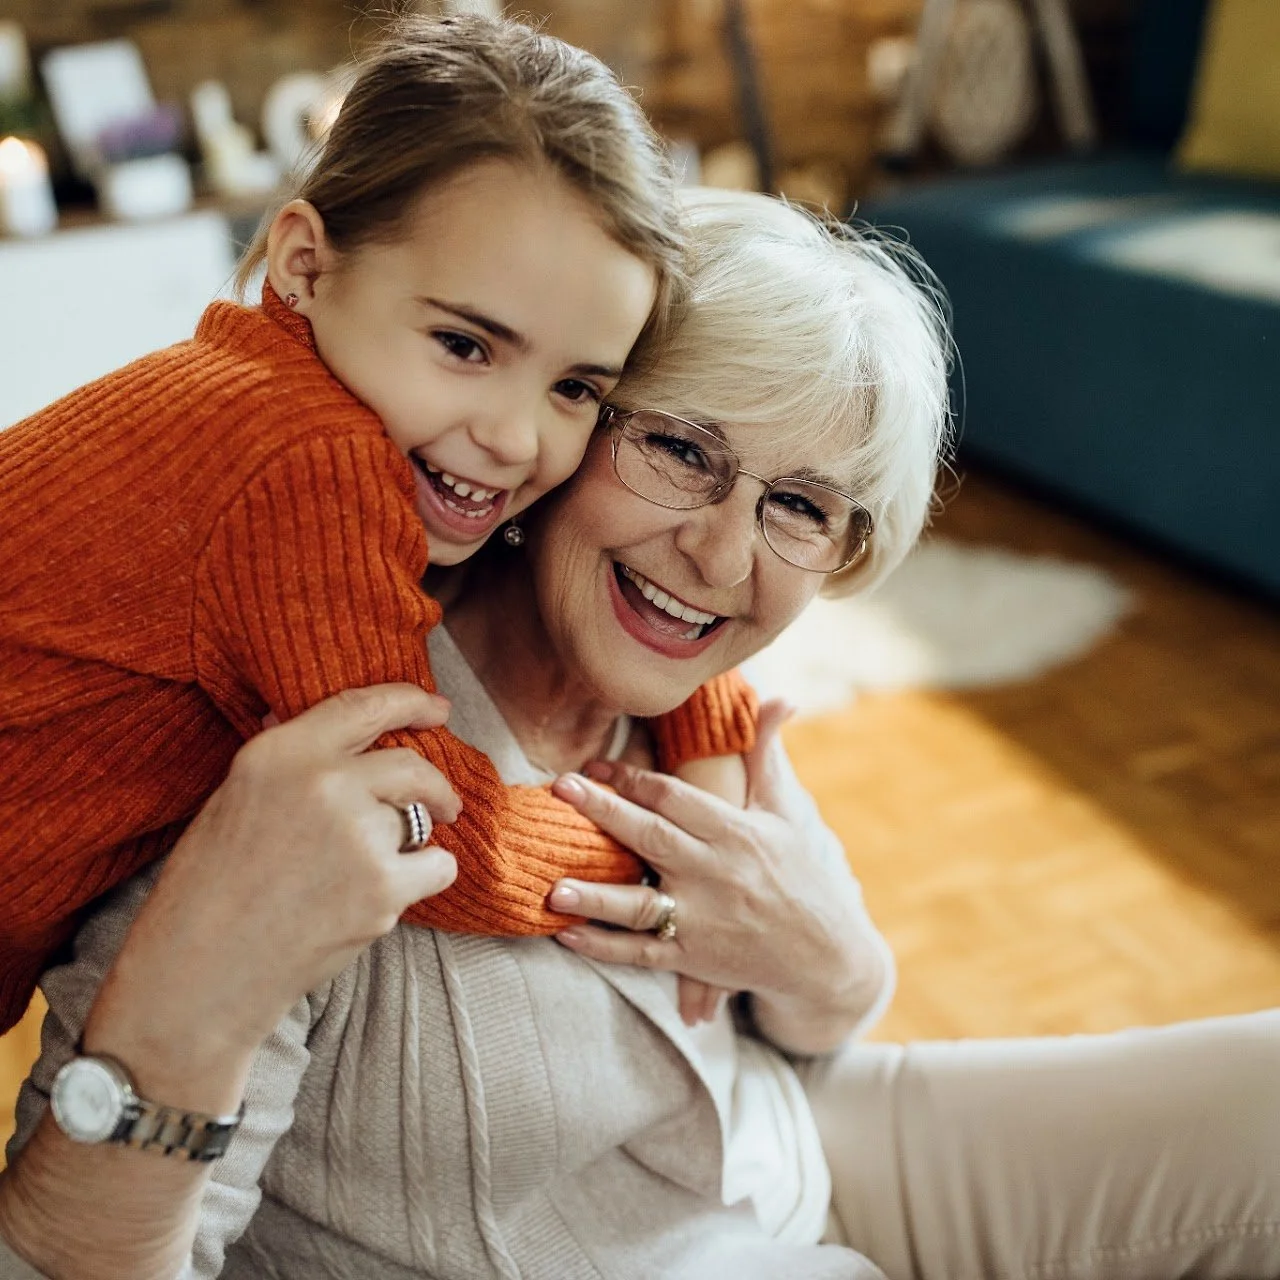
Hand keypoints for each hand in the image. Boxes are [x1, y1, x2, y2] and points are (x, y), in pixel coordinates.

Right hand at [85, 684, 460, 1099]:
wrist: (199, 974)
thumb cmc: (208, 888)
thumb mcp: (233, 799)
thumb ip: (287, 761)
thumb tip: (320, 722)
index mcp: (280, 753)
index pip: (364, 705)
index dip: (410, 702)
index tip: (438, 708)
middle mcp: (324, 783)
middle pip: (412, 766)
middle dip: (436, 786)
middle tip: (445, 803)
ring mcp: (358, 835)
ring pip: (419, 823)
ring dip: (407, 845)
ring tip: (359, 877)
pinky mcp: (383, 887)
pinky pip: (437, 866)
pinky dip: (423, 879)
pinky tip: (383, 898)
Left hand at [548, 702, 880, 1046]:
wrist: (824, 955)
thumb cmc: (798, 874)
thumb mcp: (783, 811)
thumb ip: (765, 756)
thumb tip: (781, 698)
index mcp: (735, 832)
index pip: (675, 797)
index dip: (632, 778)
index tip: (592, 765)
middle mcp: (715, 873)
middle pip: (651, 837)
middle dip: (603, 811)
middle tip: (559, 788)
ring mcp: (702, 919)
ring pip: (642, 905)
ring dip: (596, 896)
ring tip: (553, 889)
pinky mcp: (693, 959)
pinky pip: (642, 953)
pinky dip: (605, 946)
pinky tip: (568, 934)